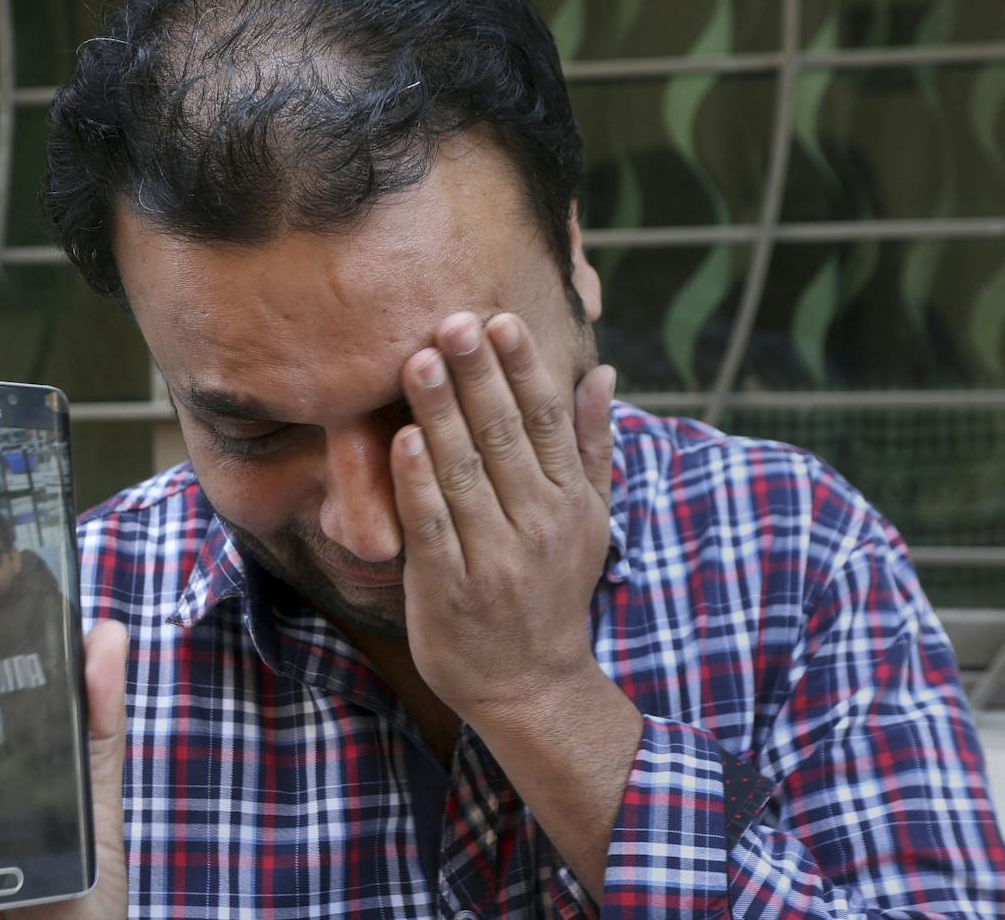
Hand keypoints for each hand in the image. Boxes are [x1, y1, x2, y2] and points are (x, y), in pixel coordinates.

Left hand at [390, 311, 613, 725]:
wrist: (530, 684)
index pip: (547, 420)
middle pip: (504, 436)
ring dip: (441, 414)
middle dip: (478, 375)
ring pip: (464, 473)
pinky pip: (431, 525)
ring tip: (419, 360)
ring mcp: (492, 557)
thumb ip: (592, 444)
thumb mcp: (590, 518)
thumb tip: (602, 373)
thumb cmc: (553, 588)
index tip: (501, 320)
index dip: (523, 369)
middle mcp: (537, 523)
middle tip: (453, 319)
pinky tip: (402, 437)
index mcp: (570, 500)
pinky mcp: (448, 587)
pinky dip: (416, 481)